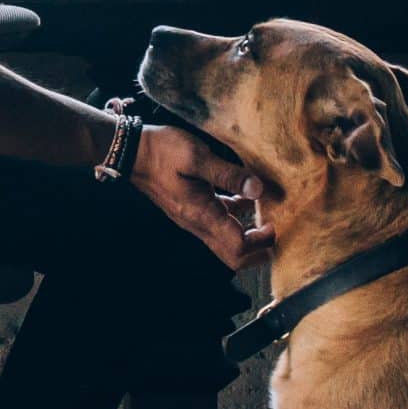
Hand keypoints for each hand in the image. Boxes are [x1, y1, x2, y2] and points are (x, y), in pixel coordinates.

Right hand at [130, 124, 273, 269]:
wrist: (133, 153)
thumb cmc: (162, 152)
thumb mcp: (197, 157)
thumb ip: (229, 175)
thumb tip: (258, 189)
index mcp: (202, 215)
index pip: (237, 247)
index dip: (261, 241)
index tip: (274, 224)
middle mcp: (198, 224)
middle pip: (233, 256)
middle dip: (258, 251)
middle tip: (274, 232)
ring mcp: (194, 219)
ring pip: (226, 243)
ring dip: (248, 236)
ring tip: (265, 216)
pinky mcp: (192, 209)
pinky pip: (218, 224)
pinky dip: (235, 219)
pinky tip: (244, 198)